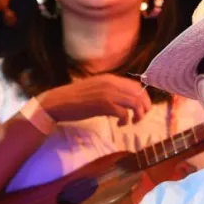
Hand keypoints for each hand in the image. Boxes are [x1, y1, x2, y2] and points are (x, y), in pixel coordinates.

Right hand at [37, 74, 151, 125]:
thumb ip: (111, 90)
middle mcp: (111, 83)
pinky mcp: (104, 105)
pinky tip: (120, 125)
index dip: (143, 97)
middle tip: (140, 117)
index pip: (136, 85)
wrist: (58, 102)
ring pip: (135, 103)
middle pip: (139, 94)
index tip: (142, 107)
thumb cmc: (75, 98)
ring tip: (132, 122)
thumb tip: (126, 99)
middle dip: (144, 107)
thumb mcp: (96, 88)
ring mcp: (108, 93)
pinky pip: (124, 113)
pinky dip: (126, 121)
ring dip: (138, 115)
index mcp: (110, 78)